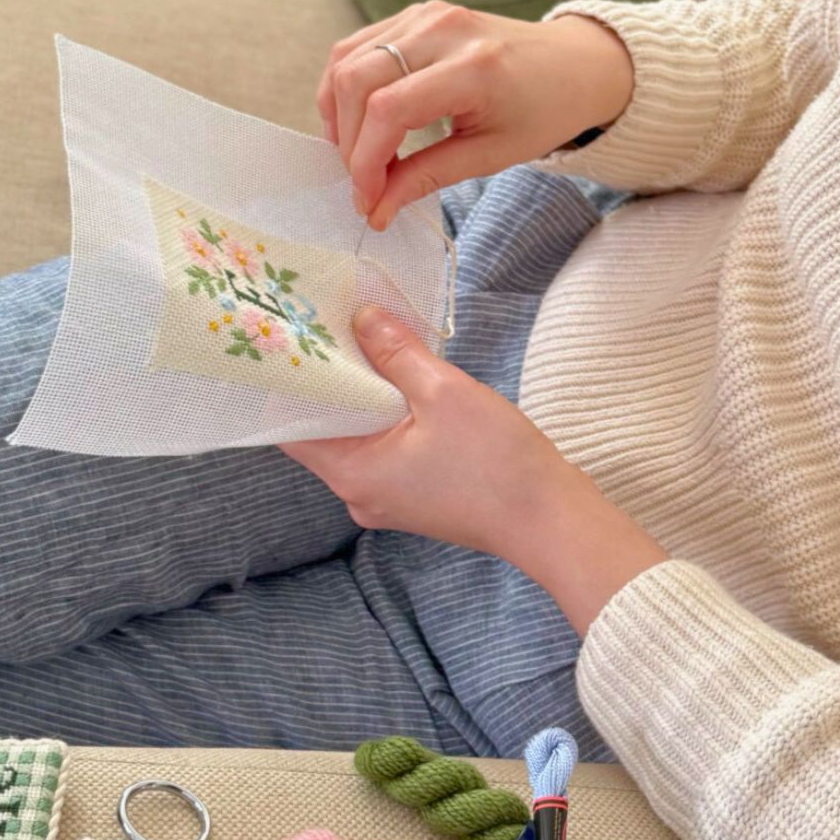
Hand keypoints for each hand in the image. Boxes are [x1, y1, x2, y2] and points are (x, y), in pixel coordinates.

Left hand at [280, 307, 666, 635]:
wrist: (550, 520)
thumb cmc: (497, 463)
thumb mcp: (443, 392)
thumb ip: (395, 352)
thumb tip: (362, 319)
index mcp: (353, 473)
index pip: (292, 427)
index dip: (289, 382)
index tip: (293, 341)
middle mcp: (359, 493)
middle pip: (325, 431)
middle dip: (331, 381)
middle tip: (333, 329)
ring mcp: (387, 500)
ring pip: (358, 439)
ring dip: (364, 397)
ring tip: (371, 347)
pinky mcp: (414, 498)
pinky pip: (386, 451)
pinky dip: (388, 418)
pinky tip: (406, 385)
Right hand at [318, 1, 632, 230]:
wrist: (572, 64)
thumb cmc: (541, 112)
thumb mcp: (491, 155)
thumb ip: (427, 178)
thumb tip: (376, 210)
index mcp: (472, 67)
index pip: (389, 110)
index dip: (366, 162)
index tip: (368, 201)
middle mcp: (442, 30)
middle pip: (356, 81)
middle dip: (349, 143)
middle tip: (365, 185)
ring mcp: (425, 14)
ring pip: (346, 59)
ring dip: (340, 114)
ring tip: (357, 156)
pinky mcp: (415, 13)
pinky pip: (357, 46)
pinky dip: (346, 88)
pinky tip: (359, 123)